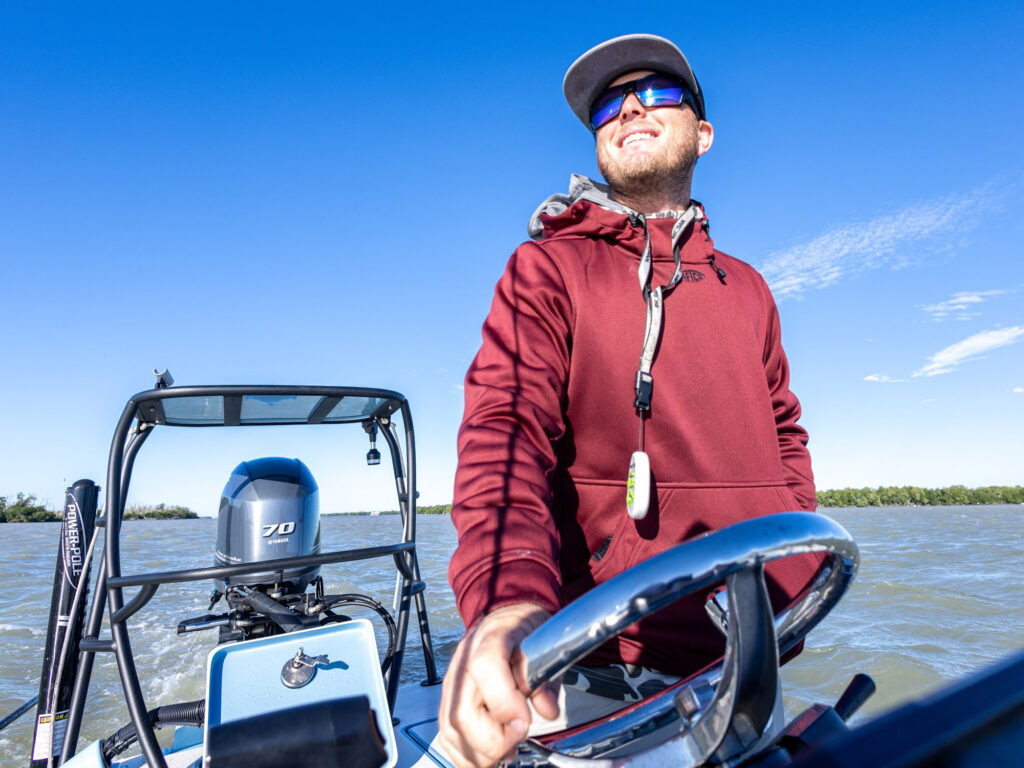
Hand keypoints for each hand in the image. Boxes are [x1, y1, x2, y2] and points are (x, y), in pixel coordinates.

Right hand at [437, 602, 557, 767]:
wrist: (505, 618)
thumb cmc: (523, 629)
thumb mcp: (545, 641)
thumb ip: (547, 676)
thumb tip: (548, 708)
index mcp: (491, 638)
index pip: (484, 669)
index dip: (504, 703)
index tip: (525, 719)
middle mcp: (464, 662)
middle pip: (461, 713)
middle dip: (494, 740)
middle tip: (519, 736)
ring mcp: (452, 683)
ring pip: (451, 731)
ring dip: (482, 752)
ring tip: (507, 748)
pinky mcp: (449, 702)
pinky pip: (448, 737)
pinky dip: (469, 754)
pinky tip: (490, 753)